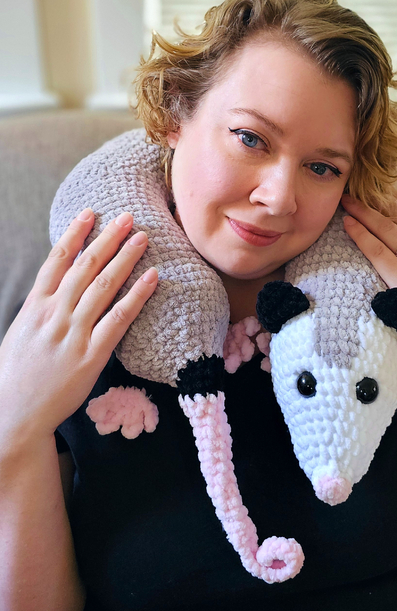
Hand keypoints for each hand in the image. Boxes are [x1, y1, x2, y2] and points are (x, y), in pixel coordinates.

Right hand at [0, 209, 157, 445]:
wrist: (13, 414)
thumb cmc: (15, 375)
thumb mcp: (21, 333)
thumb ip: (41, 310)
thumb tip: (60, 291)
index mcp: (34, 306)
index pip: (57, 260)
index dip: (76, 234)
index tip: (90, 213)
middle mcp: (54, 314)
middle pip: (85, 266)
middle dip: (108, 238)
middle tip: (128, 217)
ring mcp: (73, 333)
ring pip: (104, 286)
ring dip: (126, 258)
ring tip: (143, 237)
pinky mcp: (91, 355)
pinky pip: (119, 319)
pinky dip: (137, 296)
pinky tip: (153, 278)